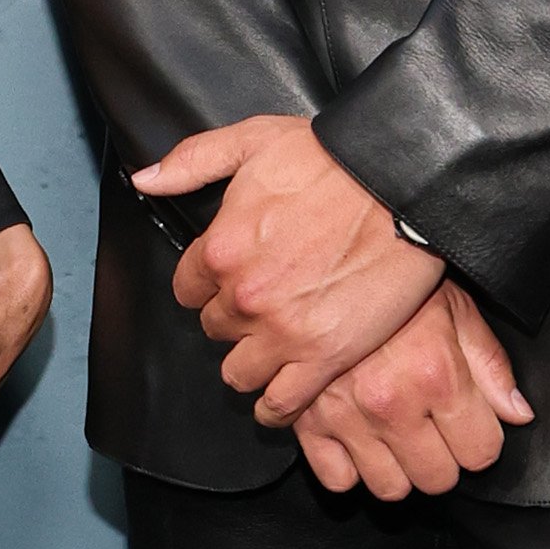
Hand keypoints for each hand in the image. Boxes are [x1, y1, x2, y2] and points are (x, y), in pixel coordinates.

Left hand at [139, 112, 439, 421]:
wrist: (403, 185)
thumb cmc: (336, 160)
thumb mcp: (253, 139)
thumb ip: (192, 162)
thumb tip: (146, 180)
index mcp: (221, 248)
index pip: (187, 290)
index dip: (210, 285)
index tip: (231, 280)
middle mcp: (244, 296)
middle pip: (215, 329)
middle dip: (235, 319)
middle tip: (266, 305)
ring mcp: (282, 332)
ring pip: (238, 373)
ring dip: (251, 362)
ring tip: (273, 349)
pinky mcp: (324, 357)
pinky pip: (280, 404)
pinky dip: (275, 408)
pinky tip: (279, 399)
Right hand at [289, 283, 531, 500]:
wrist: (320, 261)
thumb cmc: (394, 282)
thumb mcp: (456, 309)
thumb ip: (491, 366)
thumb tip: (517, 413)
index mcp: (437, 375)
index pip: (481, 453)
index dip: (480, 440)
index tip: (470, 426)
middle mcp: (392, 404)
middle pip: (437, 479)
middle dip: (444, 459)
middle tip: (434, 430)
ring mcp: (347, 417)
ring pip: (390, 488)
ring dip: (400, 468)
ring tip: (398, 437)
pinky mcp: (308, 422)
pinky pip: (337, 479)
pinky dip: (350, 467)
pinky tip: (360, 440)